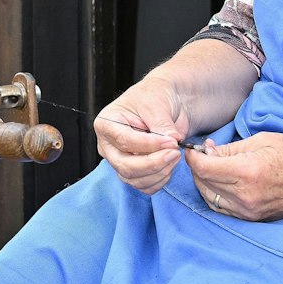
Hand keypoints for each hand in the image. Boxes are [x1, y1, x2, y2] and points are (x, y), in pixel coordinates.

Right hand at [95, 76, 200, 193]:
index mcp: (106, 123)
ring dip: (159, 172)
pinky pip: (144, 186)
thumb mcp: (157, 103)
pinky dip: (160, 181)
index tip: (170, 142)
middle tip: (175, 152)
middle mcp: (109, 145)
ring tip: (176, 155)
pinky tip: (170, 165)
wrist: (166, 103)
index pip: (124, 141)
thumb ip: (162, 124)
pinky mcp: (133, 172)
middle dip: (153, 163)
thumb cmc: (155, 96)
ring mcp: (119, 160)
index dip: (148, 145)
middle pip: (125, 165)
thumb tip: (170, 141)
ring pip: (134, 179)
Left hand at [188, 132, 282, 220]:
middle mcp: (245, 197)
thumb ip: (230, 149)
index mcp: (247, 173)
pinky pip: (223, 208)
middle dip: (198, 168)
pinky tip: (222, 182)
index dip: (193, 157)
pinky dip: (216, 195)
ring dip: (205, 183)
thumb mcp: (262, 140)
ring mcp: (249, 211)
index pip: (203, 169)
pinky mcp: (254, 218)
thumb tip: (207, 152)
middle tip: (206, 154)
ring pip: (210, 198)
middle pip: (203, 184)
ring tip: (214, 167)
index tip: (193, 148)